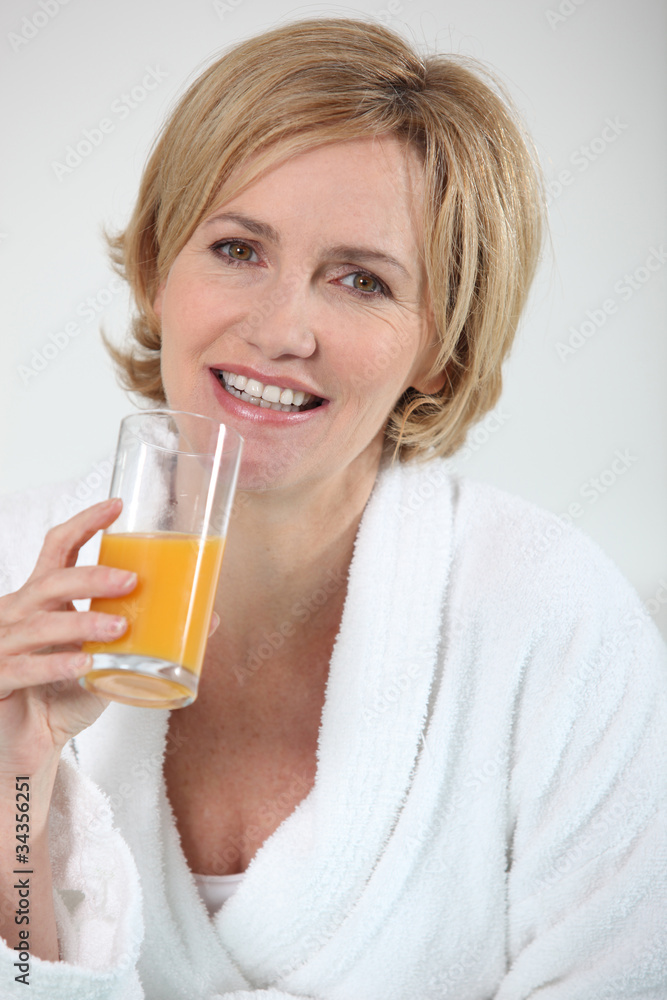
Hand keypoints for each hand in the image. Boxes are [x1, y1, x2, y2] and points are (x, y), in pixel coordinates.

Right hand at [0, 498, 136, 774]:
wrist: (29, 745)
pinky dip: (58, 665)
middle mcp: (19, 614)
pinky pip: (27, 668)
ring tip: (120, 627)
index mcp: (44, 598)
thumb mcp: (111, 659)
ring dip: (83, 623)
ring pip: (40, 624)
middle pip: (51, 582)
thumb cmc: (65, 694)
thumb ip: (147, 636)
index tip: (117, 506)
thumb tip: (211, 618)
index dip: (85, 523)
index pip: (59, 547)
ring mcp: (4, 646)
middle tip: (132, 580)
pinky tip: (86, 665)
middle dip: (92, 577)